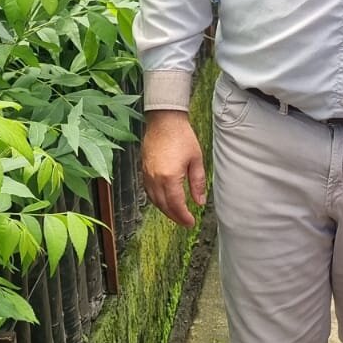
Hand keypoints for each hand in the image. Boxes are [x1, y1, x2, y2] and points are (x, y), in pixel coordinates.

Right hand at [142, 111, 206, 227]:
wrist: (164, 120)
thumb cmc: (182, 136)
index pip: (176, 204)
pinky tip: (164, 200)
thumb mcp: (196, 160)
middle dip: (174, 216)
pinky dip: (156, 199)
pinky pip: (148, 191)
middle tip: (185, 222)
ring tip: (176, 214)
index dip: (183, 217)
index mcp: (169, 177)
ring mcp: (147, 174)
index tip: (191, 222)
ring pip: (154, 200)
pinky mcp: (144, 170)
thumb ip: (197, 183)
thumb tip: (199, 201)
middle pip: (163, 205)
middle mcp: (155, 178)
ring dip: (165, 209)